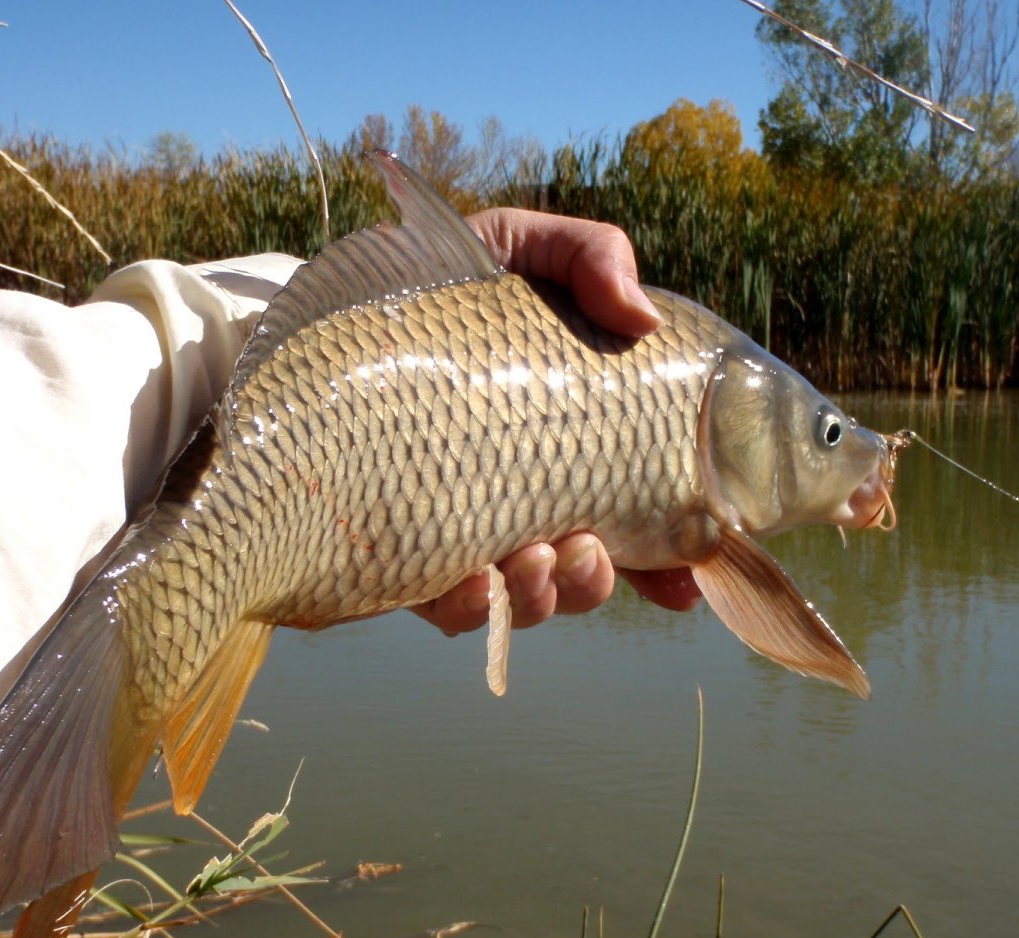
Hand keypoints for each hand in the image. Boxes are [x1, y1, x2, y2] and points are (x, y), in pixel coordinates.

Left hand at [411, 209, 702, 633]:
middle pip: (581, 569)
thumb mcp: (517, 248)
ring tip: (536, 558)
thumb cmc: (433, 281)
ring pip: (524, 597)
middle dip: (595, 581)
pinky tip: (474, 584)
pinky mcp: (400, 550)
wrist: (326, 308)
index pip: (632, 508)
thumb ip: (590, 256)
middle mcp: (518, 490)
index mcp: (562, 439)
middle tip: (586, 549)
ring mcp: (460, 524)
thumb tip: (644, 319)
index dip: (670, 554)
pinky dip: (468, 608)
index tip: (692, 573)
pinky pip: (443, 606)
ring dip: (544, 596)